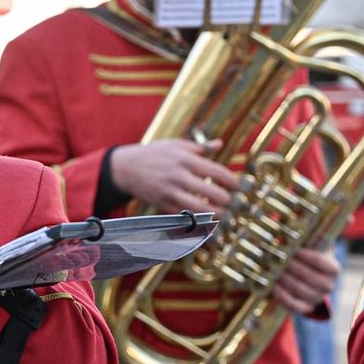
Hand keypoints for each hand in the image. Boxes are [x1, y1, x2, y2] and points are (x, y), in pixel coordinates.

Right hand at [109, 138, 238, 212]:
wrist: (124, 168)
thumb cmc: (152, 154)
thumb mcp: (174, 144)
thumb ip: (198, 147)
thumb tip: (218, 144)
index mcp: (184, 159)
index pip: (216, 171)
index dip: (232, 180)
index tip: (239, 185)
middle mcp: (178, 176)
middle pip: (211, 191)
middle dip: (227, 199)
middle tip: (235, 202)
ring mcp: (169, 192)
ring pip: (199, 207)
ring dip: (216, 213)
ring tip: (225, 215)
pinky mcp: (162, 204)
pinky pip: (184, 215)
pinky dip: (197, 219)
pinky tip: (206, 219)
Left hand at [274, 245, 338, 313]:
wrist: (297, 277)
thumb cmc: (300, 258)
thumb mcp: (306, 247)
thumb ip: (303, 241)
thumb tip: (298, 231)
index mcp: (332, 269)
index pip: (325, 264)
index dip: (309, 257)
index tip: (295, 250)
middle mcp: (328, 285)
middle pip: (313, 278)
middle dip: (294, 268)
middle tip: (281, 261)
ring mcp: (317, 297)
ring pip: (303, 291)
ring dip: (287, 280)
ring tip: (275, 272)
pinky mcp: (305, 307)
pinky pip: (296, 306)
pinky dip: (284, 297)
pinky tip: (274, 287)